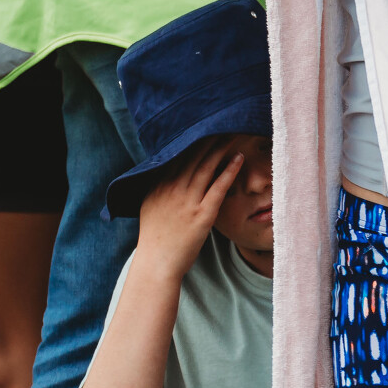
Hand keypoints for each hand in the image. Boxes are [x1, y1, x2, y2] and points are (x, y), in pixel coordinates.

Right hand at [135, 136, 243, 272]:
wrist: (157, 263)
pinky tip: (238, 158)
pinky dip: (229, 170)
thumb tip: (167, 174)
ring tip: (234, 134)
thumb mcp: (150, 207)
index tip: (205, 126)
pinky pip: (218, 187)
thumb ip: (159, 189)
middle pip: (194, 156)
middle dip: (209, 138)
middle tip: (224, 123)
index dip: (193, 140)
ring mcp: (187, 201)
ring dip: (221, 148)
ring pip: (207, 167)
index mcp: (159, 185)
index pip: (178, 155)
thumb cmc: (156, 238)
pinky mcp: (201, 215)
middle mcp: (172, 189)